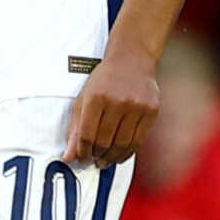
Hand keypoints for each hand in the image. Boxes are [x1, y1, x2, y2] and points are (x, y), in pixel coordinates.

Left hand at [67, 45, 157, 167]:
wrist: (132, 59)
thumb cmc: (106, 79)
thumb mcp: (84, 98)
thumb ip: (75, 129)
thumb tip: (68, 157)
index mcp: (96, 97)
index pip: (86, 135)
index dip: (83, 152)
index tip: (82, 158)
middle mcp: (117, 101)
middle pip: (104, 142)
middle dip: (97, 156)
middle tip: (94, 160)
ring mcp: (136, 106)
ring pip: (122, 145)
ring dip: (112, 157)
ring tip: (106, 160)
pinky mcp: (151, 111)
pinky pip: (138, 140)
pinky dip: (128, 152)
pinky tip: (120, 153)